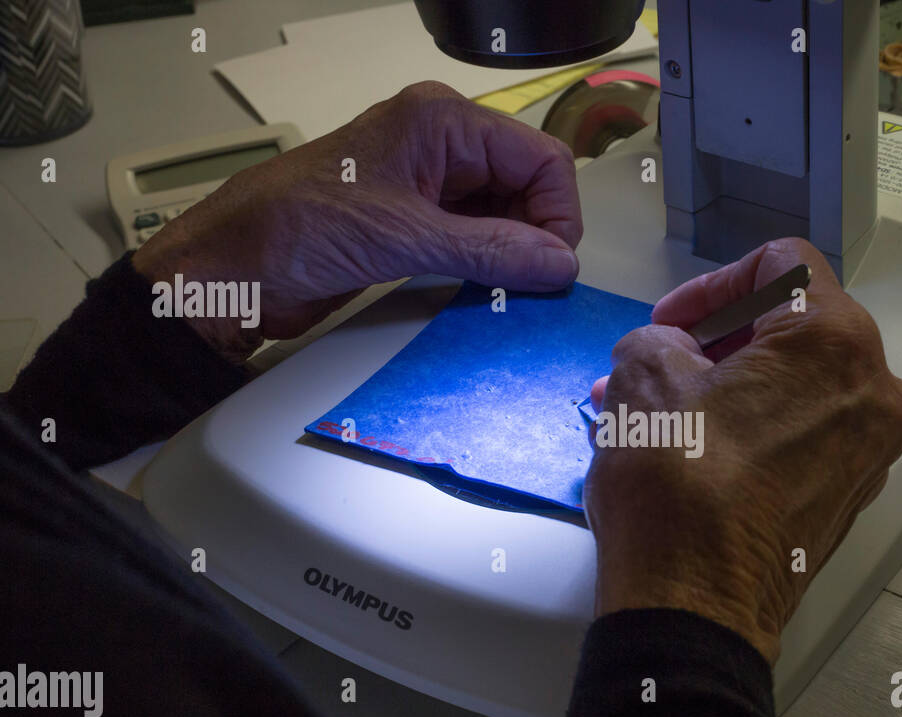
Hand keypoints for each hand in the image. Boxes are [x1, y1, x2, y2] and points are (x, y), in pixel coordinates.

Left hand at [133, 81, 581, 362]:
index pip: (539, 160)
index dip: (556, 215)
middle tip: (528, 288)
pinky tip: (483, 293)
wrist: (229, 269)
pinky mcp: (414, 224)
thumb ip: (491, 249)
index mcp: (441, 123)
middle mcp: (442, 147)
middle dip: (537, 237)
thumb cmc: (295, 229)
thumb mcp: (405, 237)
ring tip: (505, 295)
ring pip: (505, 217)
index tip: (552, 269)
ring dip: (513, 257)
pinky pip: (475, 241)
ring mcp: (428, 186)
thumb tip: (559, 264)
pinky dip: (487, 268)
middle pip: (527, 187)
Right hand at [584, 238, 901, 663]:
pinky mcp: (848, 498)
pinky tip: (696, 450)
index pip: (781, 265)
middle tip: (660, 364)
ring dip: (732, 386)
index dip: (713, 283)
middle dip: (717, 341)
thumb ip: (657, 338)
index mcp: (835, 341)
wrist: (696, 607)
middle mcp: (873, 392)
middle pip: (795, 329)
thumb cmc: (679, 494)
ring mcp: (869, 451)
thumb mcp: (643, 380)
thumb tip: (667, 351)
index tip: (672, 321)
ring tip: (662, 411)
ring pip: (797, 387)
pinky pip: (805, 436)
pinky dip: (756, 428)